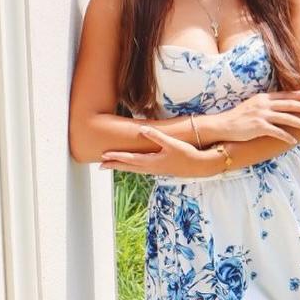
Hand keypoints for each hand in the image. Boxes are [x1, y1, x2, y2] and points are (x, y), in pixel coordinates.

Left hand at [99, 126, 218, 177]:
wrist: (199, 166)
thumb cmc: (186, 154)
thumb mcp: (171, 143)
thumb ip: (156, 136)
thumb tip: (142, 129)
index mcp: (152, 162)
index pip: (130, 159)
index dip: (116, 157)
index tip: (104, 156)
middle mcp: (151, 168)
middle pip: (129, 167)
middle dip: (115, 165)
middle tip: (100, 166)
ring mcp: (155, 170)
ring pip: (134, 169)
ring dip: (122, 167)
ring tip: (112, 165)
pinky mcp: (160, 169)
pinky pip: (141, 169)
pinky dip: (132, 167)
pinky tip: (131, 166)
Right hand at [213, 90, 299, 144]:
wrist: (223, 125)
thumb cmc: (237, 118)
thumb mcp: (251, 106)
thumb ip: (263, 105)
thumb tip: (275, 108)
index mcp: (263, 98)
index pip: (284, 95)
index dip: (297, 95)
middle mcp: (264, 104)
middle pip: (289, 104)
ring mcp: (262, 115)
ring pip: (286, 118)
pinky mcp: (259, 127)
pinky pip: (277, 132)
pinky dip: (286, 136)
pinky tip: (293, 141)